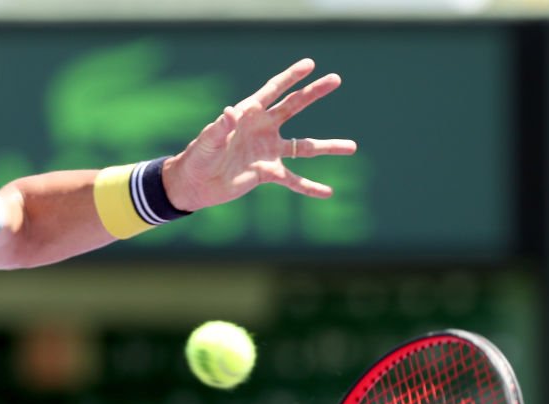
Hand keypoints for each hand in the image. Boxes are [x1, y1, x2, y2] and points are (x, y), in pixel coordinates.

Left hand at [163, 57, 357, 211]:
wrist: (196, 183)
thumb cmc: (199, 157)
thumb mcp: (207, 141)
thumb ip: (219, 128)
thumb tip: (230, 113)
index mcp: (248, 114)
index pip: (272, 91)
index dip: (290, 77)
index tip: (310, 64)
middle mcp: (263, 128)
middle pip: (293, 107)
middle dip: (313, 93)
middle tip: (335, 79)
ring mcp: (268, 150)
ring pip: (303, 146)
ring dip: (327, 146)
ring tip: (352, 147)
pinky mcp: (268, 172)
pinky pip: (293, 180)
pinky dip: (309, 187)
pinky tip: (327, 193)